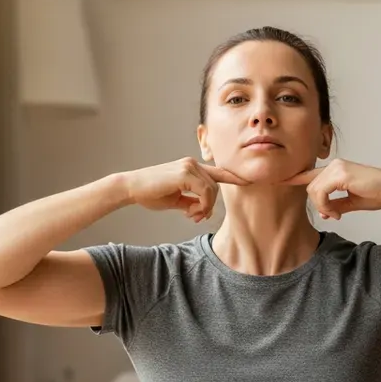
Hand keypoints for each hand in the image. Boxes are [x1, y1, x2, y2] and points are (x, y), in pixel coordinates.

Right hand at [123, 157, 248, 222]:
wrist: (132, 188)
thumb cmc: (151, 194)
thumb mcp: (176, 200)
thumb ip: (191, 202)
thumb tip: (202, 210)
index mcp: (191, 168)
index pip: (217, 172)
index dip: (234, 177)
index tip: (248, 181)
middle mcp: (192, 164)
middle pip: (216, 186)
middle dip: (210, 205)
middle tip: (196, 218)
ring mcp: (189, 166)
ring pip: (212, 189)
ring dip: (205, 207)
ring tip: (191, 216)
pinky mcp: (184, 173)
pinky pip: (205, 191)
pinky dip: (202, 204)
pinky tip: (189, 212)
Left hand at [280, 159, 380, 219]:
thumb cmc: (377, 193)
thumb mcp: (351, 202)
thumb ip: (335, 205)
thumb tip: (323, 213)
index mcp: (336, 169)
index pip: (309, 174)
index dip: (294, 178)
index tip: (280, 181)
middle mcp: (334, 165)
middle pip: (310, 187)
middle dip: (317, 204)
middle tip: (333, 215)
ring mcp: (337, 167)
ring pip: (313, 190)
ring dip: (322, 206)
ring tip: (337, 214)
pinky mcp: (340, 174)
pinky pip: (321, 193)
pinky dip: (325, 205)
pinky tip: (337, 212)